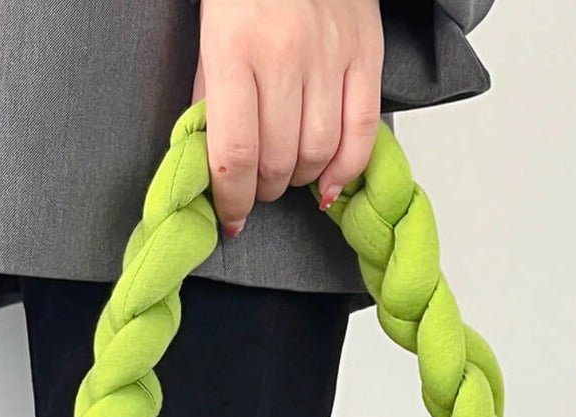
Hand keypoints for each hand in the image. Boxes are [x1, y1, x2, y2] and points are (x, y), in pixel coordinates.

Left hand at [190, 0, 384, 237]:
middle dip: (262, 190)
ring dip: (299, 181)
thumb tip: (218, 165)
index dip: (232, 199)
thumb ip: (211, 101)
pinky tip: (328, 184)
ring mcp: (331, 57)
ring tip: (287, 176)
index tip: (230, 218)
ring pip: (318, 154)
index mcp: (234, 51)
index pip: (235, 153)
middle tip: (256, 189)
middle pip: (277, 160)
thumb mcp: (209, 38)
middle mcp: (285, 57)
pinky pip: (363, 134)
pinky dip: (345, 170)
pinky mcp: (366, 55)